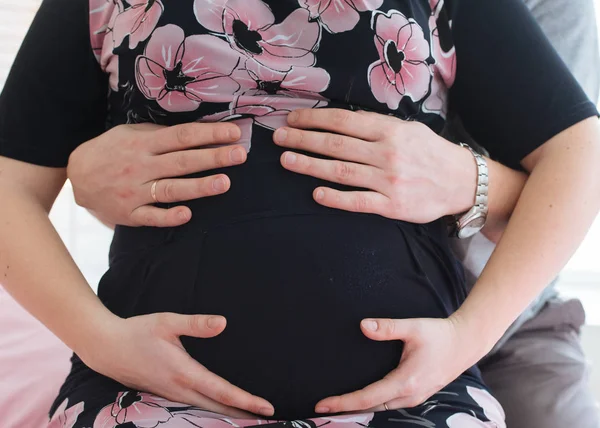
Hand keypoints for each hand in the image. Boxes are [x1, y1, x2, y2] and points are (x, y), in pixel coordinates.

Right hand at [67, 122, 246, 227]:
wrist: (77, 177)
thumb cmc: (112, 151)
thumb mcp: (131, 134)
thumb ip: (160, 135)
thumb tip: (197, 134)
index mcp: (144, 143)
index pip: (182, 136)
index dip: (209, 134)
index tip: (234, 134)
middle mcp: (141, 166)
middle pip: (182, 161)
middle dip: (213, 157)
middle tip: (240, 155)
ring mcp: (135, 191)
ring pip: (171, 189)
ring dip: (199, 187)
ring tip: (224, 183)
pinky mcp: (130, 213)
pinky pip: (152, 217)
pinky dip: (168, 216)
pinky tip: (187, 214)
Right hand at [79, 312, 273, 417]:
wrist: (105, 348)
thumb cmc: (137, 331)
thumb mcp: (168, 322)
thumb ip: (196, 324)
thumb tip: (223, 323)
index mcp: (184, 372)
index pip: (222, 391)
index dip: (247, 401)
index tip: (267, 407)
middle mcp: (179, 390)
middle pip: (218, 409)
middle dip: (244, 415)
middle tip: (268, 418)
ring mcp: (171, 396)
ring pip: (205, 411)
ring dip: (229, 415)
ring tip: (250, 417)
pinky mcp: (165, 395)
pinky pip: (194, 408)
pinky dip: (212, 412)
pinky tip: (220, 410)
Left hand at [274, 109, 477, 222]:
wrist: (462, 182)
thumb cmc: (430, 153)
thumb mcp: (408, 129)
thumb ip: (377, 126)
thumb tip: (342, 121)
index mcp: (389, 131)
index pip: (343, 121)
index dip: (314, 119)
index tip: (293, 120)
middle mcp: (386, 153)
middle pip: (336, 144)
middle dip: (303, 140)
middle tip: (278, 139)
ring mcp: (388, 180)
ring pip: (341, 171)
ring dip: (310, 165)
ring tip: (287, 161)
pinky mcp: (392, 205)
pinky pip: (358, 201)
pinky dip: (336, 197)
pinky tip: (316, 193)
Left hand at [314, 315, 488, 412]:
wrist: (466, 342)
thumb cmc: (440, 334)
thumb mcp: (413, 328)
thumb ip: (387, 327)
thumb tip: (363, 325)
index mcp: (405, 381)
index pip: (367, 398)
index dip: (342, 402)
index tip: (321, 404)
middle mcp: (409, 395)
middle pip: (371, 409)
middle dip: (345, 410)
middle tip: (320, 408)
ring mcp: (415, 398)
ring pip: (381, 409)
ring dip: (359, 409)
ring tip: (336, 406)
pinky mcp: (418, 394)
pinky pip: (390, 404)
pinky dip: (372, 404)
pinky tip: (361, 400)